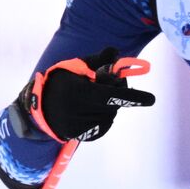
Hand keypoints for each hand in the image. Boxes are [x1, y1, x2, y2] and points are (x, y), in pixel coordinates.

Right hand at [17, 47, 154, 141]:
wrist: (38, 105)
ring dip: (110, 105)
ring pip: (109, 115)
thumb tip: (117, 53)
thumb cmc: (61, 80)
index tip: (151, 99)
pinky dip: (104, 115)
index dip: (132, 97)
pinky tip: (93, 108)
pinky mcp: (79, 135)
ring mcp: (77, 126)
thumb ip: (98, 60)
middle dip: (119, 93)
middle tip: (113, 83)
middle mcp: (77, 111)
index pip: (109, 95)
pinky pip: (102, 126)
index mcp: (77, 91)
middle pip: (112, 104)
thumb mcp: (76, 65)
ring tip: (96, 96)